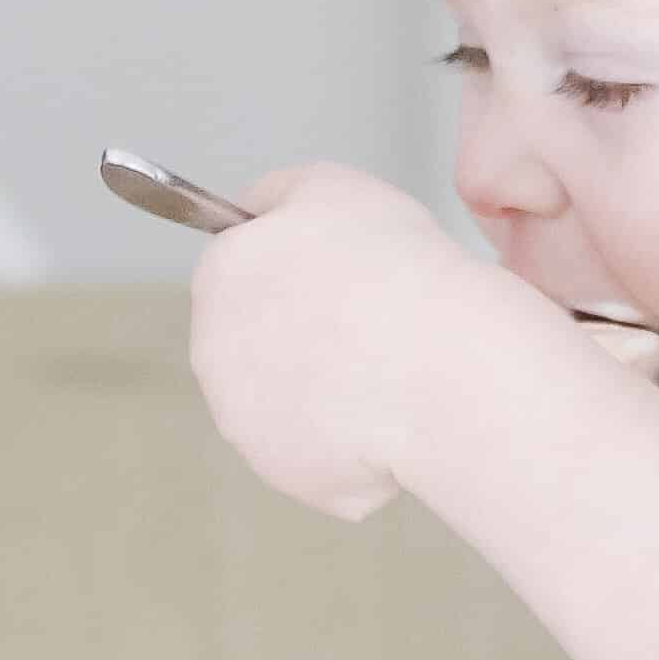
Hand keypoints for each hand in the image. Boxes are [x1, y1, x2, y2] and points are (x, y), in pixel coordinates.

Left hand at [184, 163, 485, 521]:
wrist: (444, 370)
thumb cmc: (400, 273)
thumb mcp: (335, 186)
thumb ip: (278, 195)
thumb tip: (253, 210)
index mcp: (221, 275)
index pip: (244, 270)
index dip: (296, 273)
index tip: (341, 281)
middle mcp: (213, 353)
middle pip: (256, 341)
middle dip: (303, 336)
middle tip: (369, 327)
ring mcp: (243, 422)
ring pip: (286, 402)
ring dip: (326, 392)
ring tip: (386, 375)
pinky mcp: (285, 473)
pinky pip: (315, 456)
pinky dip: (348, 446)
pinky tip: (388, 419)